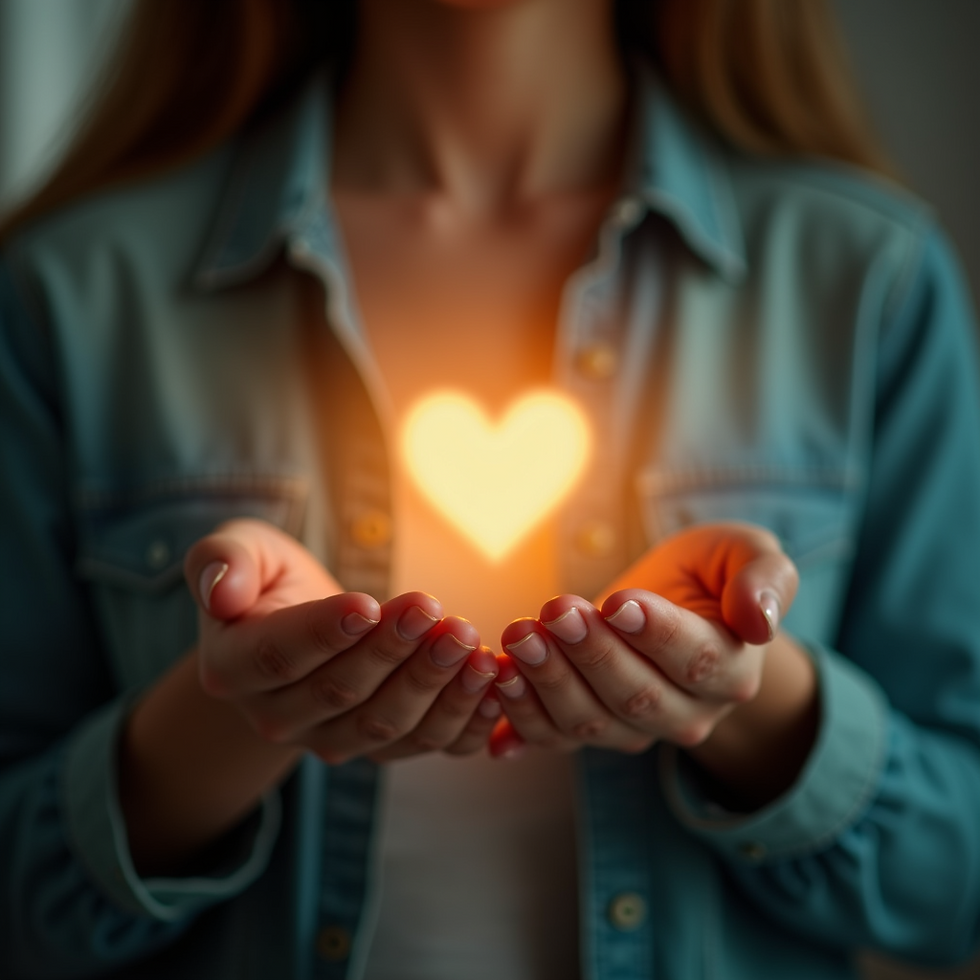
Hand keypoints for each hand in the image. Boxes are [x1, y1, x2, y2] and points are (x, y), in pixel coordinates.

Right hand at [185, 519, 499, 763]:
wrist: (296, 623)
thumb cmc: (268, 579)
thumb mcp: (239, 550)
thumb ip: (220, 560)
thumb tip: (220, 591)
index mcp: (233, 668)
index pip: (280, 656)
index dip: (326, 633)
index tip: (370, 603)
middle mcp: (277, 717)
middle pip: (341, 693)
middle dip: (394, 652)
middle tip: (436, 611)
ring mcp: (329, 740)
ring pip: (385, 725)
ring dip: (433, 686)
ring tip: (470, 644)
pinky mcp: (379, 747)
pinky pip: (422, 744)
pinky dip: (461, 721)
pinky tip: (492, 686)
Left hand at [493, 523, 813, 803]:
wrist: (677, 604)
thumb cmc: (710, 574)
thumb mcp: (745, 553)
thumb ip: (764, 578)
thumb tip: (759, 621)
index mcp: (730, 670)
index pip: (695, 660)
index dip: (656, 634)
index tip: (619, 603)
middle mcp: (687, 713)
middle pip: (637, 696)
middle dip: (591, 654)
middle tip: (554, 612)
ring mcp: (635, 730)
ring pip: (591, 721)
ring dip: (549, 681)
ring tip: (519, 636)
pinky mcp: (589, 729)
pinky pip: (552, 735)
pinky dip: (520, 715)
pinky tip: (496, 682)